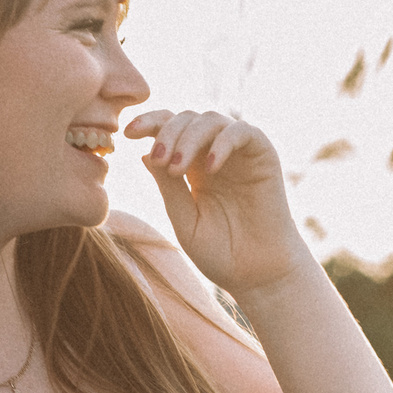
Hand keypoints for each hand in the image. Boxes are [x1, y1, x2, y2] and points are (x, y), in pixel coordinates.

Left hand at [127, 109, 313, 297]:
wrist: (257, 274)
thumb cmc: (220, 252)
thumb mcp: (184, 219)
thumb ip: (168, 188)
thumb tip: (145, 154)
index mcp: (191, 166)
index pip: (168, 129)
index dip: (149, 123)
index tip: (127, 133)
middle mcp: (214, 153)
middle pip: (186, 118)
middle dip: (166, 133)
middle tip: (159, 161)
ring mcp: (239, 152)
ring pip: (211, 120)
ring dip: (189, 137)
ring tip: (177, 168)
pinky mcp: (264, 155)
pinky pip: (242, 132)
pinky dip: (222, 142)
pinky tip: (209, 168)